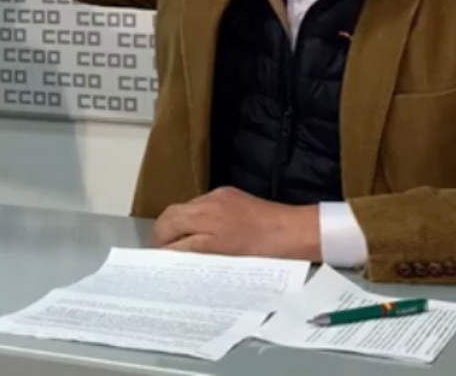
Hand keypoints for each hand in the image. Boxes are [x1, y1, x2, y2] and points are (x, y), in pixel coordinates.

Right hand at [151, 187, 321, 259]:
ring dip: (177, 225)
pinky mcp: (229, 194)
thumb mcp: (226, 260)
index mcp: (206, 221)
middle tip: (164, 254)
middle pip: (171, 215)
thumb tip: (167, 254)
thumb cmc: (267, 252)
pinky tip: (201, 232)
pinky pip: (200, 205)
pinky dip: (193, 218)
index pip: (168, 230)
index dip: (159, 247)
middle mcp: (209, 204)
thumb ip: (192, 253)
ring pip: (184, 209)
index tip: (157, 262)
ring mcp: (219, 197)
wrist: (298, 231)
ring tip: (181, 245)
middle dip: (162, 234)